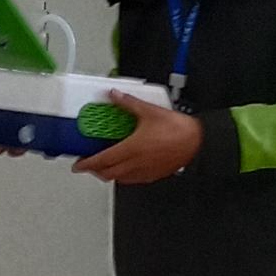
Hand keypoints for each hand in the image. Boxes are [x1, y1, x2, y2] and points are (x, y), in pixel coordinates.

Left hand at [75, 91, 203, 185]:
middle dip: (95, 171)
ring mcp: (145, 172)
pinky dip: (124, 176)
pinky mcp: (154, 175)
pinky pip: (133, 180)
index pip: (102, 161)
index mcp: (131, 149)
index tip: (78, 165)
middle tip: (89, 164)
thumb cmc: (178, 130)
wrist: (197, 143)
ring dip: (108, 174)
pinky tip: (126, 168)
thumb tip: (114, 96)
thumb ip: (128, 103)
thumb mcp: (149, 111)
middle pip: (107, 174)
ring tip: (105, 165)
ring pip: (119, 179)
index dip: (87, 164)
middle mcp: (135, 164)